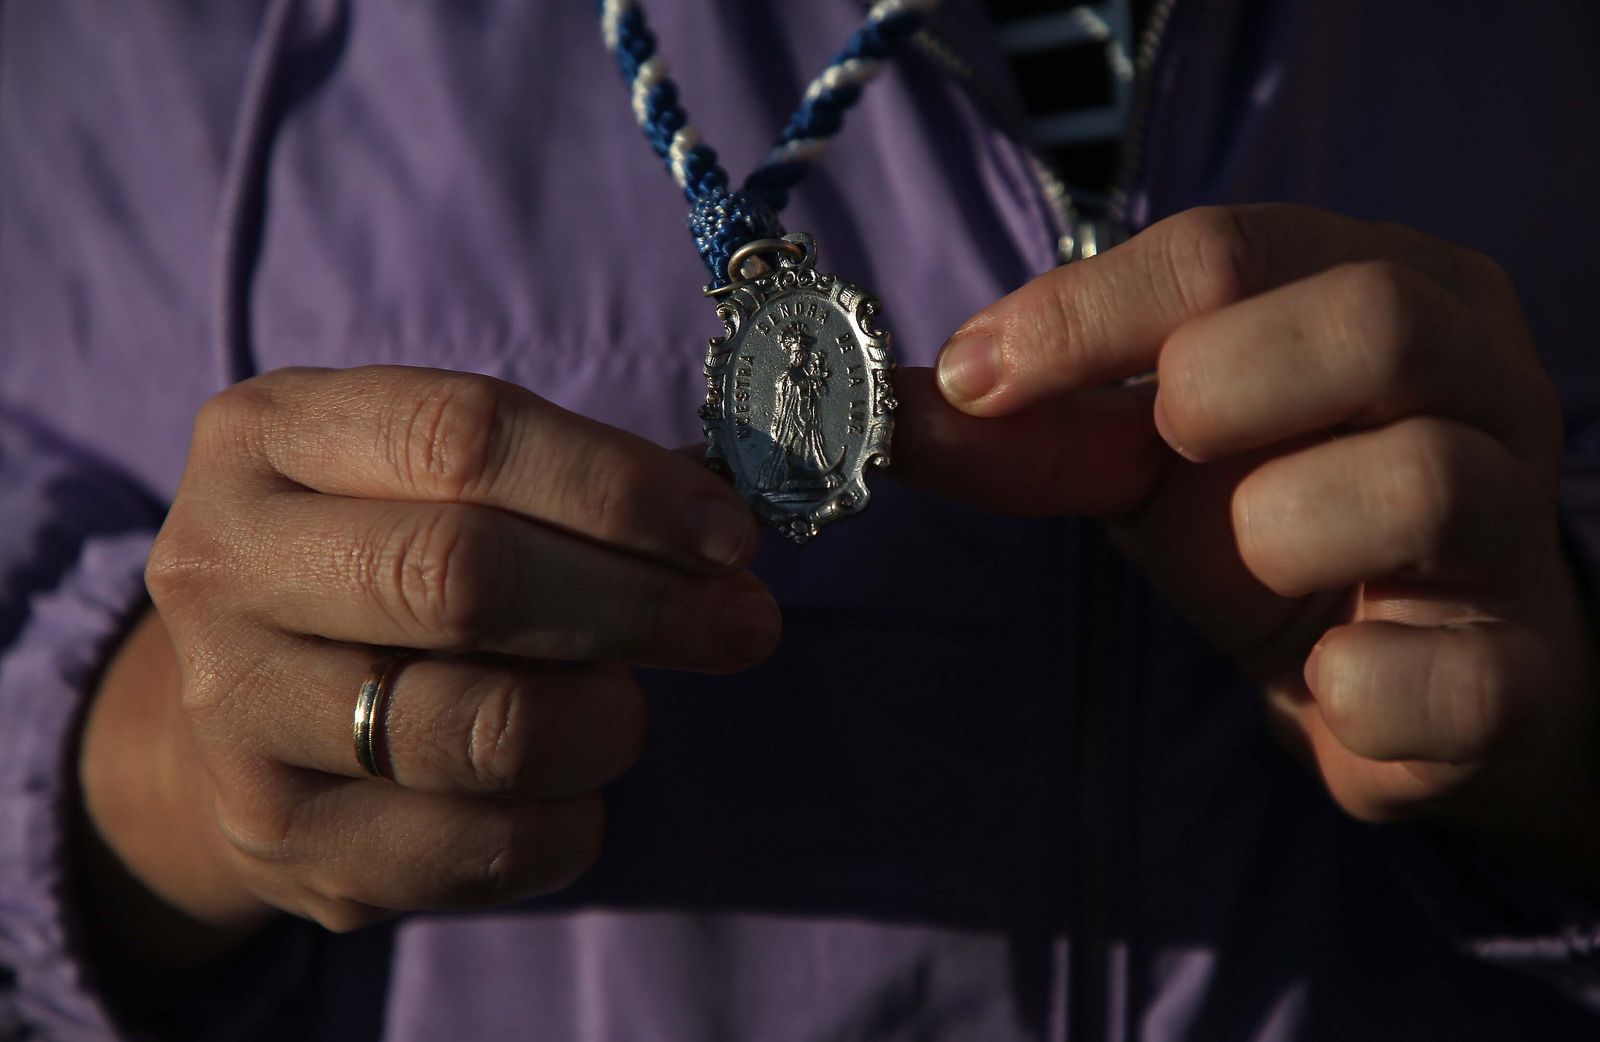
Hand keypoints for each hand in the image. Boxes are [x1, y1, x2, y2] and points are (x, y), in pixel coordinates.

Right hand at [81, 366, 778, 950]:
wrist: (234, 709)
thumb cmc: (378, 562)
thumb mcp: (424, 478)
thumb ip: (562, 483)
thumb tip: (722, 524)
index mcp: (269, 437)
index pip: (464, 436)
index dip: (620, 488)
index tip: (728, 534)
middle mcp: (224, 566)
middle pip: (466, 576)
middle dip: (641, 602)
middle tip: (744, 623)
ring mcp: (237, 712)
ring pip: (483, 728)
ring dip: (607, 720)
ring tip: (627, 709)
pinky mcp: (279, 837)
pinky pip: (482, 845)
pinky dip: (572, 818)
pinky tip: (576, 787)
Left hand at [896, 205, 1597, 872]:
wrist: (1408, 685)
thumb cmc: (1282, 528)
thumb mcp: (1156, 462)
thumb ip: (1038, 428)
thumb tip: (892, 413)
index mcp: (1389, 287)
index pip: (1234, 249)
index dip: (1089, 311)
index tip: (974, 375)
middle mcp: (1485, 380)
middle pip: (1371, 319)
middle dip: (1222, 388)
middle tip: (1167, 451)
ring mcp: (1520, 524)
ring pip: (1415, 485)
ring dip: (1281, 537)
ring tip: (1264, 565)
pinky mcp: (1520, 672)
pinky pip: (1424, 675)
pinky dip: (1343, 688)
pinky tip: (1329, 671)